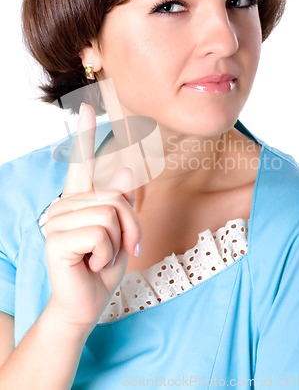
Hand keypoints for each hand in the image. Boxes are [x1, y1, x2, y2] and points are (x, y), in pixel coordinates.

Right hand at [45, 103, 141, 331]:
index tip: (88, 107)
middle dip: (131, 225)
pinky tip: (91, 264)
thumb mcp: (122, 231)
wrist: (87, 302)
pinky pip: (100, 234)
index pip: (82, 161)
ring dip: (118, 242)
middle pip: (115, 196)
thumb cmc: (104, 264)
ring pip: (110, 214)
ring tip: (101, 257)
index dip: (86, 134)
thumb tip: (124, 169)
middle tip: (124, 248)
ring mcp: (58, 220)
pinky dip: (107, 254)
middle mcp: (66, 203)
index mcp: (82, 198)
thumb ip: (122, 201)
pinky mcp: (56, 239)